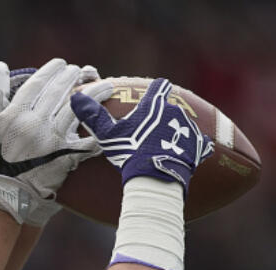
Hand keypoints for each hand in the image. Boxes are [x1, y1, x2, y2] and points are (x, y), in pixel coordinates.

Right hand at [0, 57, 109, 224]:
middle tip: (81, 72)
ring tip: (106, 84)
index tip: (60, 64)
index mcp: (14, 114)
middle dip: (73, 76)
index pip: (37, 83)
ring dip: (96, 92)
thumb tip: (1, 66)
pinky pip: (87, 140)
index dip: (51, 70)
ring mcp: (50, 139)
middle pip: (59, 91)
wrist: (2, 196)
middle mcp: (33, 123)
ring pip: (78, 108)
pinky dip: (100, 129)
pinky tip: (111, 120)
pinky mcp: (63, 157)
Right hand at [70, 77, 213, 193]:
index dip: (157, 88)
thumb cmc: (130, 152)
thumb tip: (75, 97)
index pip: (159, 87)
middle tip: (153, 131)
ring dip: (178, 132)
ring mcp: (188, 128)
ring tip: (168, 146)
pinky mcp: (198, 146)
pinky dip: (196, 146)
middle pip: (171, 108)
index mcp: (154, 106)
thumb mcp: (108, 135)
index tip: (157, 89)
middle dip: (164, 117)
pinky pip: (200, 143)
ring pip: (184, 125)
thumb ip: (93, 116)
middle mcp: (174, 112)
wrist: (155, 176)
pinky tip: (192, 151)